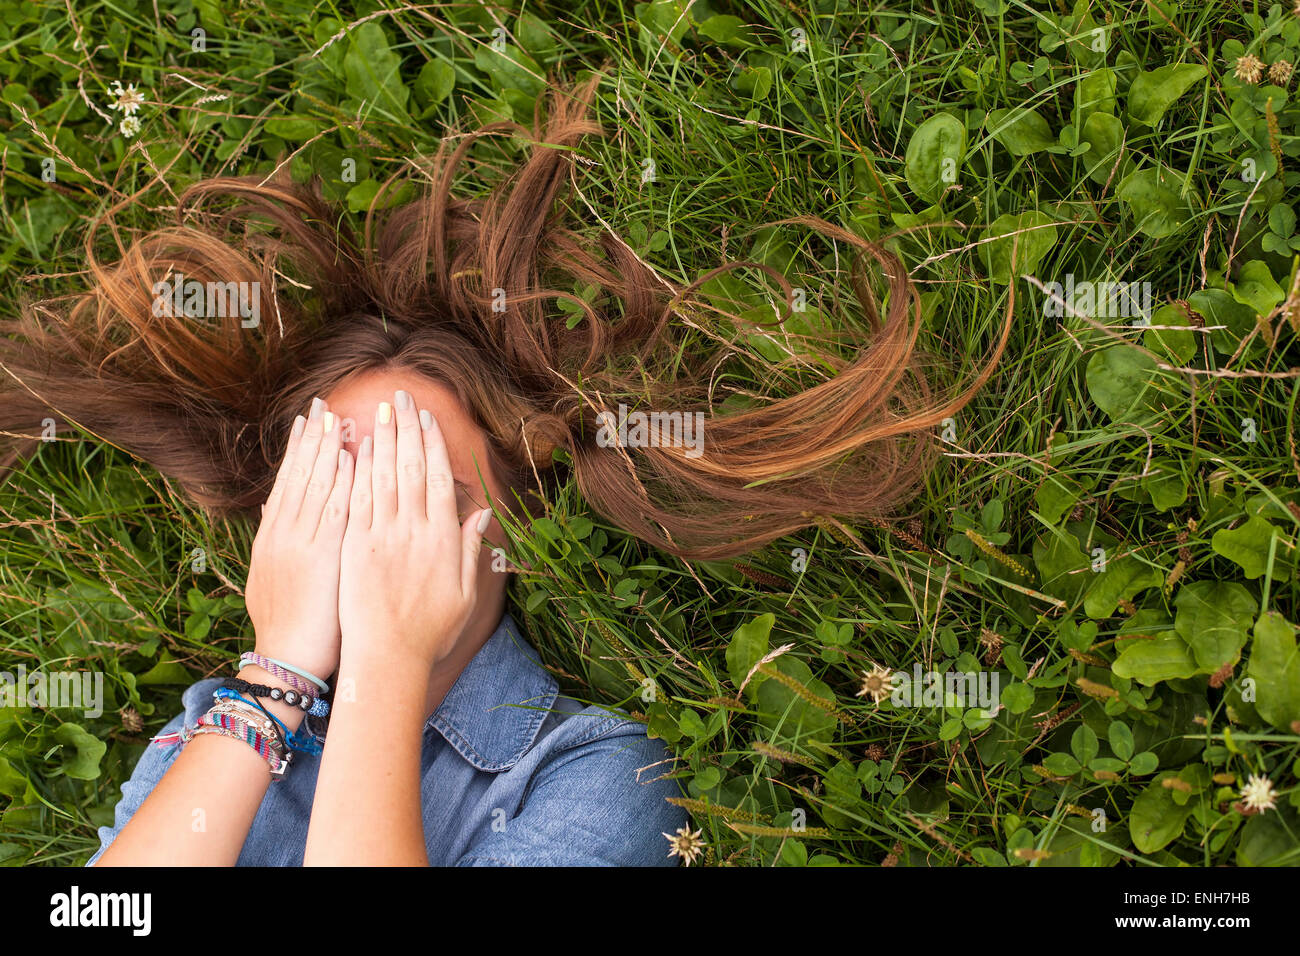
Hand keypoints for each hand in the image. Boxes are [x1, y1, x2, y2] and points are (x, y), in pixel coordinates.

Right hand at [244, 397, 351, 681]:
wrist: (286, 659)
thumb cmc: (291, 622)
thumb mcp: (274, 574)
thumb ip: (279, 537)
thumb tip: (278, 503)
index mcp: (274, 536)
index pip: (289, 482)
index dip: (299, 449)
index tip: (310, 420)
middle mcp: (284, 533)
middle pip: (299, 475)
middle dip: (311, 438)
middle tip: (321, 405)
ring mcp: (300, 542)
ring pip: (315, 484)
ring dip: (326, 448)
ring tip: (336, 416)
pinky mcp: (320, 556)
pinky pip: (332, 509)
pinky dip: (339, 481)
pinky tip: (348, 456)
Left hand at [337, 390, 490, 671]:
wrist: (387, 659)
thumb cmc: (430, 630)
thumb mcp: (464, 592)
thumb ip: (471, 548)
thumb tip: (482, 511)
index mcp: (442, 539)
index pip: (436, 477)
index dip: (430, 443)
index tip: (425, 417)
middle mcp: (413, 531)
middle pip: (409, 467)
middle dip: (405, 428)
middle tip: (400, 397)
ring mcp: (381, 537)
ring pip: (381, 477)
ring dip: (380, 440)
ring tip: (378, 410)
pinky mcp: (354, 547)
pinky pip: (356, 500)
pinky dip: (356, 472)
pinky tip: (354, 449)